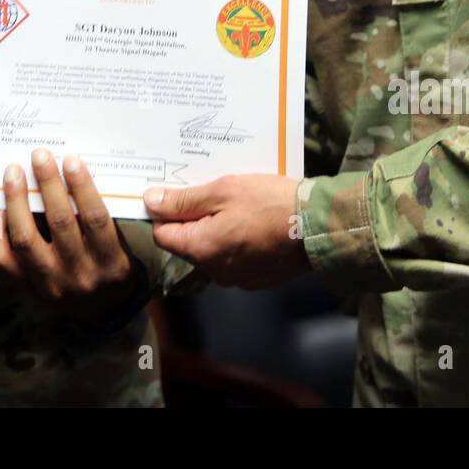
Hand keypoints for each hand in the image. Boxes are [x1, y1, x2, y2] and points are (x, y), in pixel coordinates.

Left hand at [0, 149, 137, 321]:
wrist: (102, 310)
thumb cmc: (109, 263)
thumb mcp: (117, 242)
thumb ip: (98, 214)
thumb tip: (72, 172)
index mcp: (110, 260)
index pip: (95, 218)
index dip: (82, 187)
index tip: (71, 160)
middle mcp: (80, 274)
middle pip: (59, 223)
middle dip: (47, 184)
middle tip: (39, 156)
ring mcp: (51, 284)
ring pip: (26, 240)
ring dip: (17, 202)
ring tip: (14, 175)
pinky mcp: (28, 289)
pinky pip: (4, 261)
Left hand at [144, 174, 309, 288]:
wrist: (319, 226)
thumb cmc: (270, 204)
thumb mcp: (223, 191)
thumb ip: (184, 200)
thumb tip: (150, 201)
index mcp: (201, 250)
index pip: (162, 234)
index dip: (165, 211)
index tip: (176, 191)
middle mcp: (215, 271)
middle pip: (188, 242)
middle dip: (194, 217)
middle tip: (212, 190)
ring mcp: (238, 278)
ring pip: (213, 249)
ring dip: (217, 227)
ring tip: (236, 202)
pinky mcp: (257, 277)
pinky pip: (235, 257)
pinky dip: (238, 239)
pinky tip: (253, 219)